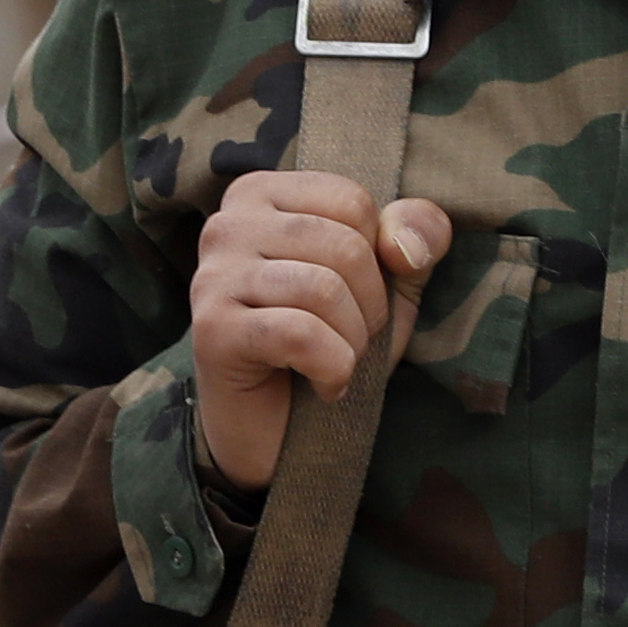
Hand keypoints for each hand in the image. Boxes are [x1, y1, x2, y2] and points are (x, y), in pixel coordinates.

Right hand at [188, 172, 452, 493]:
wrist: (278, 432)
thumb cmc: (329, 340)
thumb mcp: (388, 279)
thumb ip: (415, 233)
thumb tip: (404, 245)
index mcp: (262, 194)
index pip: (353, 202)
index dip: (379, 260)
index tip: (356, 298)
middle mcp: (227, 224)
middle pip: (344, 246)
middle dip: (370, 307)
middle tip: (350, 340)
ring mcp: (212, 275)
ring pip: (324, 290)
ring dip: (352, 342)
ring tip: (336, 362)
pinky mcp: (212, 330)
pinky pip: (300, 334)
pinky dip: (332, 368)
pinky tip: (325, 385)